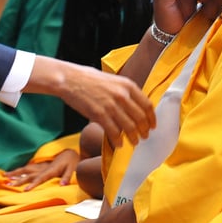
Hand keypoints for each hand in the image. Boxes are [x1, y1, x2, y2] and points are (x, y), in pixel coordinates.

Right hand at [3, 149, 79, 189]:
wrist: (69, 153)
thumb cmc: (71, 162)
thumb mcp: (72, 169)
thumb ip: (67, 177)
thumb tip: (62, 185)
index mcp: (51, 170)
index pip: (40, 178)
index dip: (33, 184)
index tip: (25, 190)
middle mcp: (43, 168)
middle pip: (28, 174)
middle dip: (18, 180)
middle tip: (8, 184)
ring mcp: (40, 167)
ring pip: (26, 170)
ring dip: (15, 173)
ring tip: (4, 176)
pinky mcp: (40, 166)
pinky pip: (27, 169)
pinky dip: (19, 171)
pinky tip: (12, 174)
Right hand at [29, 58, 155, 146]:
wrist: (69, 79)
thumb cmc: (89, 79)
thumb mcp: (112, 80)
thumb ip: (124, 91)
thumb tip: (134, 106)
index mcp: (127, 85)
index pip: (147, 104)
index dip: (151, 118)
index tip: (152, 125)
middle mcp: (122, 95)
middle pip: (140, 118)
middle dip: (144, 130)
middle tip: (144, 136)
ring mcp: (111, 105)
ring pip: (129, 127)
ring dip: (134, 137)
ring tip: (134, 142)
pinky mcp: (99, 114)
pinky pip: (114, 132)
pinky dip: (118, 140)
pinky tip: (119, 144)